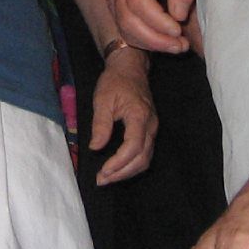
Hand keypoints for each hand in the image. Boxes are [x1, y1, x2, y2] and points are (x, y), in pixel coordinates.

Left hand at [88, 46, 156, 183]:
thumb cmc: (115, 82)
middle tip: (101, 180)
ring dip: (127, 171)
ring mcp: (153, 128)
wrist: (130, 68)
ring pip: (146, 158)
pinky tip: (118, 168)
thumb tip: (96, 147)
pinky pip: (145, 153)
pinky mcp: (150, 130)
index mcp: (139, 116)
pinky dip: (132, 164)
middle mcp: (151, 125)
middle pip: (142, 158)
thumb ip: (101, 124)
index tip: (102, 171)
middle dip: (122, 172)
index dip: (119, 163)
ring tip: (107, 177)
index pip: (133, 147)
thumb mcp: (102, 100)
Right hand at [107, 0, 195, 51]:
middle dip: (156, 39)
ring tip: (176, 46)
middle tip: (180, 45)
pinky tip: (163, 41)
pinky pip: (125, 29)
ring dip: (151, 44)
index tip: (179, 29)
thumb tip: (178, 16)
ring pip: (125, 29)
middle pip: (128, 21)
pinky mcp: (115, 7)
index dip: (158, 21)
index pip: (139, 2)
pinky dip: (144, 40)